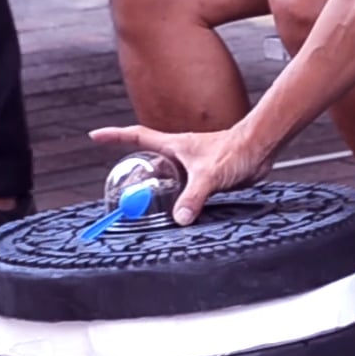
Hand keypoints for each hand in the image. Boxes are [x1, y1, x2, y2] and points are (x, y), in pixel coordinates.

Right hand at [89, 125, 270, 224]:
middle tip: (117, 183)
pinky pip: (181, 187)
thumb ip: (193, 197)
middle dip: (131, 167)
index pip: (136, 136)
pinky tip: (174, 209)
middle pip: (147, 158)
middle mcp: (179, 154)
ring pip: (164, 174)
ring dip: (152, 184)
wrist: (260, 149)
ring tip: (140, 201)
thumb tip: (179, 218)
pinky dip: (173, 196)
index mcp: (174, 146)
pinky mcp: (204, 176)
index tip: (94, 136)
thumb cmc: (236, 150)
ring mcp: (191, 165)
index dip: (114, 136)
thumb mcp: (210, 176)